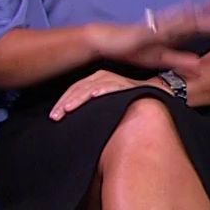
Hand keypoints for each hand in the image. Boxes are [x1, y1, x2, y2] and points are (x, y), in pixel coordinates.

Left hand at [50, 69, 167, 120]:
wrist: (155, 102)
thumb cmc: (130, 109)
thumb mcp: (107, 111)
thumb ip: (93, 115)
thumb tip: (77, 131)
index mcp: (97, 83)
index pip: (75, 91)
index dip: (63, 102)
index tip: (54, 117)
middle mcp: (105, 79)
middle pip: (79, 88)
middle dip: (65, 102)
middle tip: (55, 116)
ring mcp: (116, 81)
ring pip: (91, 87)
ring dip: (78, 98)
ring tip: (68, 109)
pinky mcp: (128, 85)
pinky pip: (113, 85)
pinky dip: (103, 89)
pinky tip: (95, 94)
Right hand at [86, 2, 209, 69]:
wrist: (105, 41)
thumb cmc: (131, 48)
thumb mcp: (159, 59)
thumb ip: (179, 60)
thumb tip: (199, 66)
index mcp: (169, 33)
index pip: (192, 28)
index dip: (208, 26)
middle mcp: (163, 27)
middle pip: (188, 22)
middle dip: (205, 19)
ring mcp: (153, 29)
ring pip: (175, 23)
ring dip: (191, 20)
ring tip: (206, 17)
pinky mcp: (142, 34)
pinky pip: (157, 32)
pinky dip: (168, 29)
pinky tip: (177, 27)